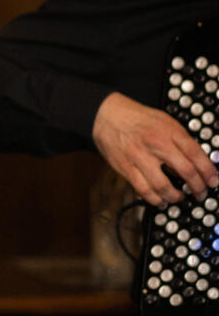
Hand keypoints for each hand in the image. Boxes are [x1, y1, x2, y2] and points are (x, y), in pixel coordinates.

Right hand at [92, 92, 218, 205]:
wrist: (107, 115)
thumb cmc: (138, 118)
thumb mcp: (166, 122)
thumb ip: (181, 140)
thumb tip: (198, 161)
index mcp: (169, 132)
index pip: (197, 155)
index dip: (209, 172)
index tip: (213, 181)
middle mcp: (156, 145)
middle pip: (186, 172)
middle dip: (198, 188)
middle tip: (200, 193)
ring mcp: (140, 157)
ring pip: (163, 186)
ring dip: (175, 197)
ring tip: (179, 198)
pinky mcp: (126, 168)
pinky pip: (143, 190)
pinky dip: (154, 199)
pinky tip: (160, 199)